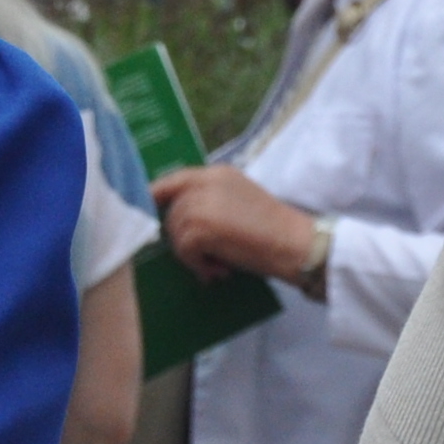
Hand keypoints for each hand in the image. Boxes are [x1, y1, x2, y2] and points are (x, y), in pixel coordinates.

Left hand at [153, 165, 319, 280]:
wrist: (293, 243)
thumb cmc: (273, 228)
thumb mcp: (238, 200)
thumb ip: (210, 200)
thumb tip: (179, 218)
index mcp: (216, 173)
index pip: (173, 180)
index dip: (157, 197)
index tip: (150, 213)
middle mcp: (205, 182)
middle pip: (172, 211)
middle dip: (183, 237)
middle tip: (209, 256)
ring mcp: (200, 203)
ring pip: (175, 231)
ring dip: (191, 254)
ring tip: (217, 265)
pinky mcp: (200, 227)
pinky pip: (183, 249)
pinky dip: (197, 264)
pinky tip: (217, 270)